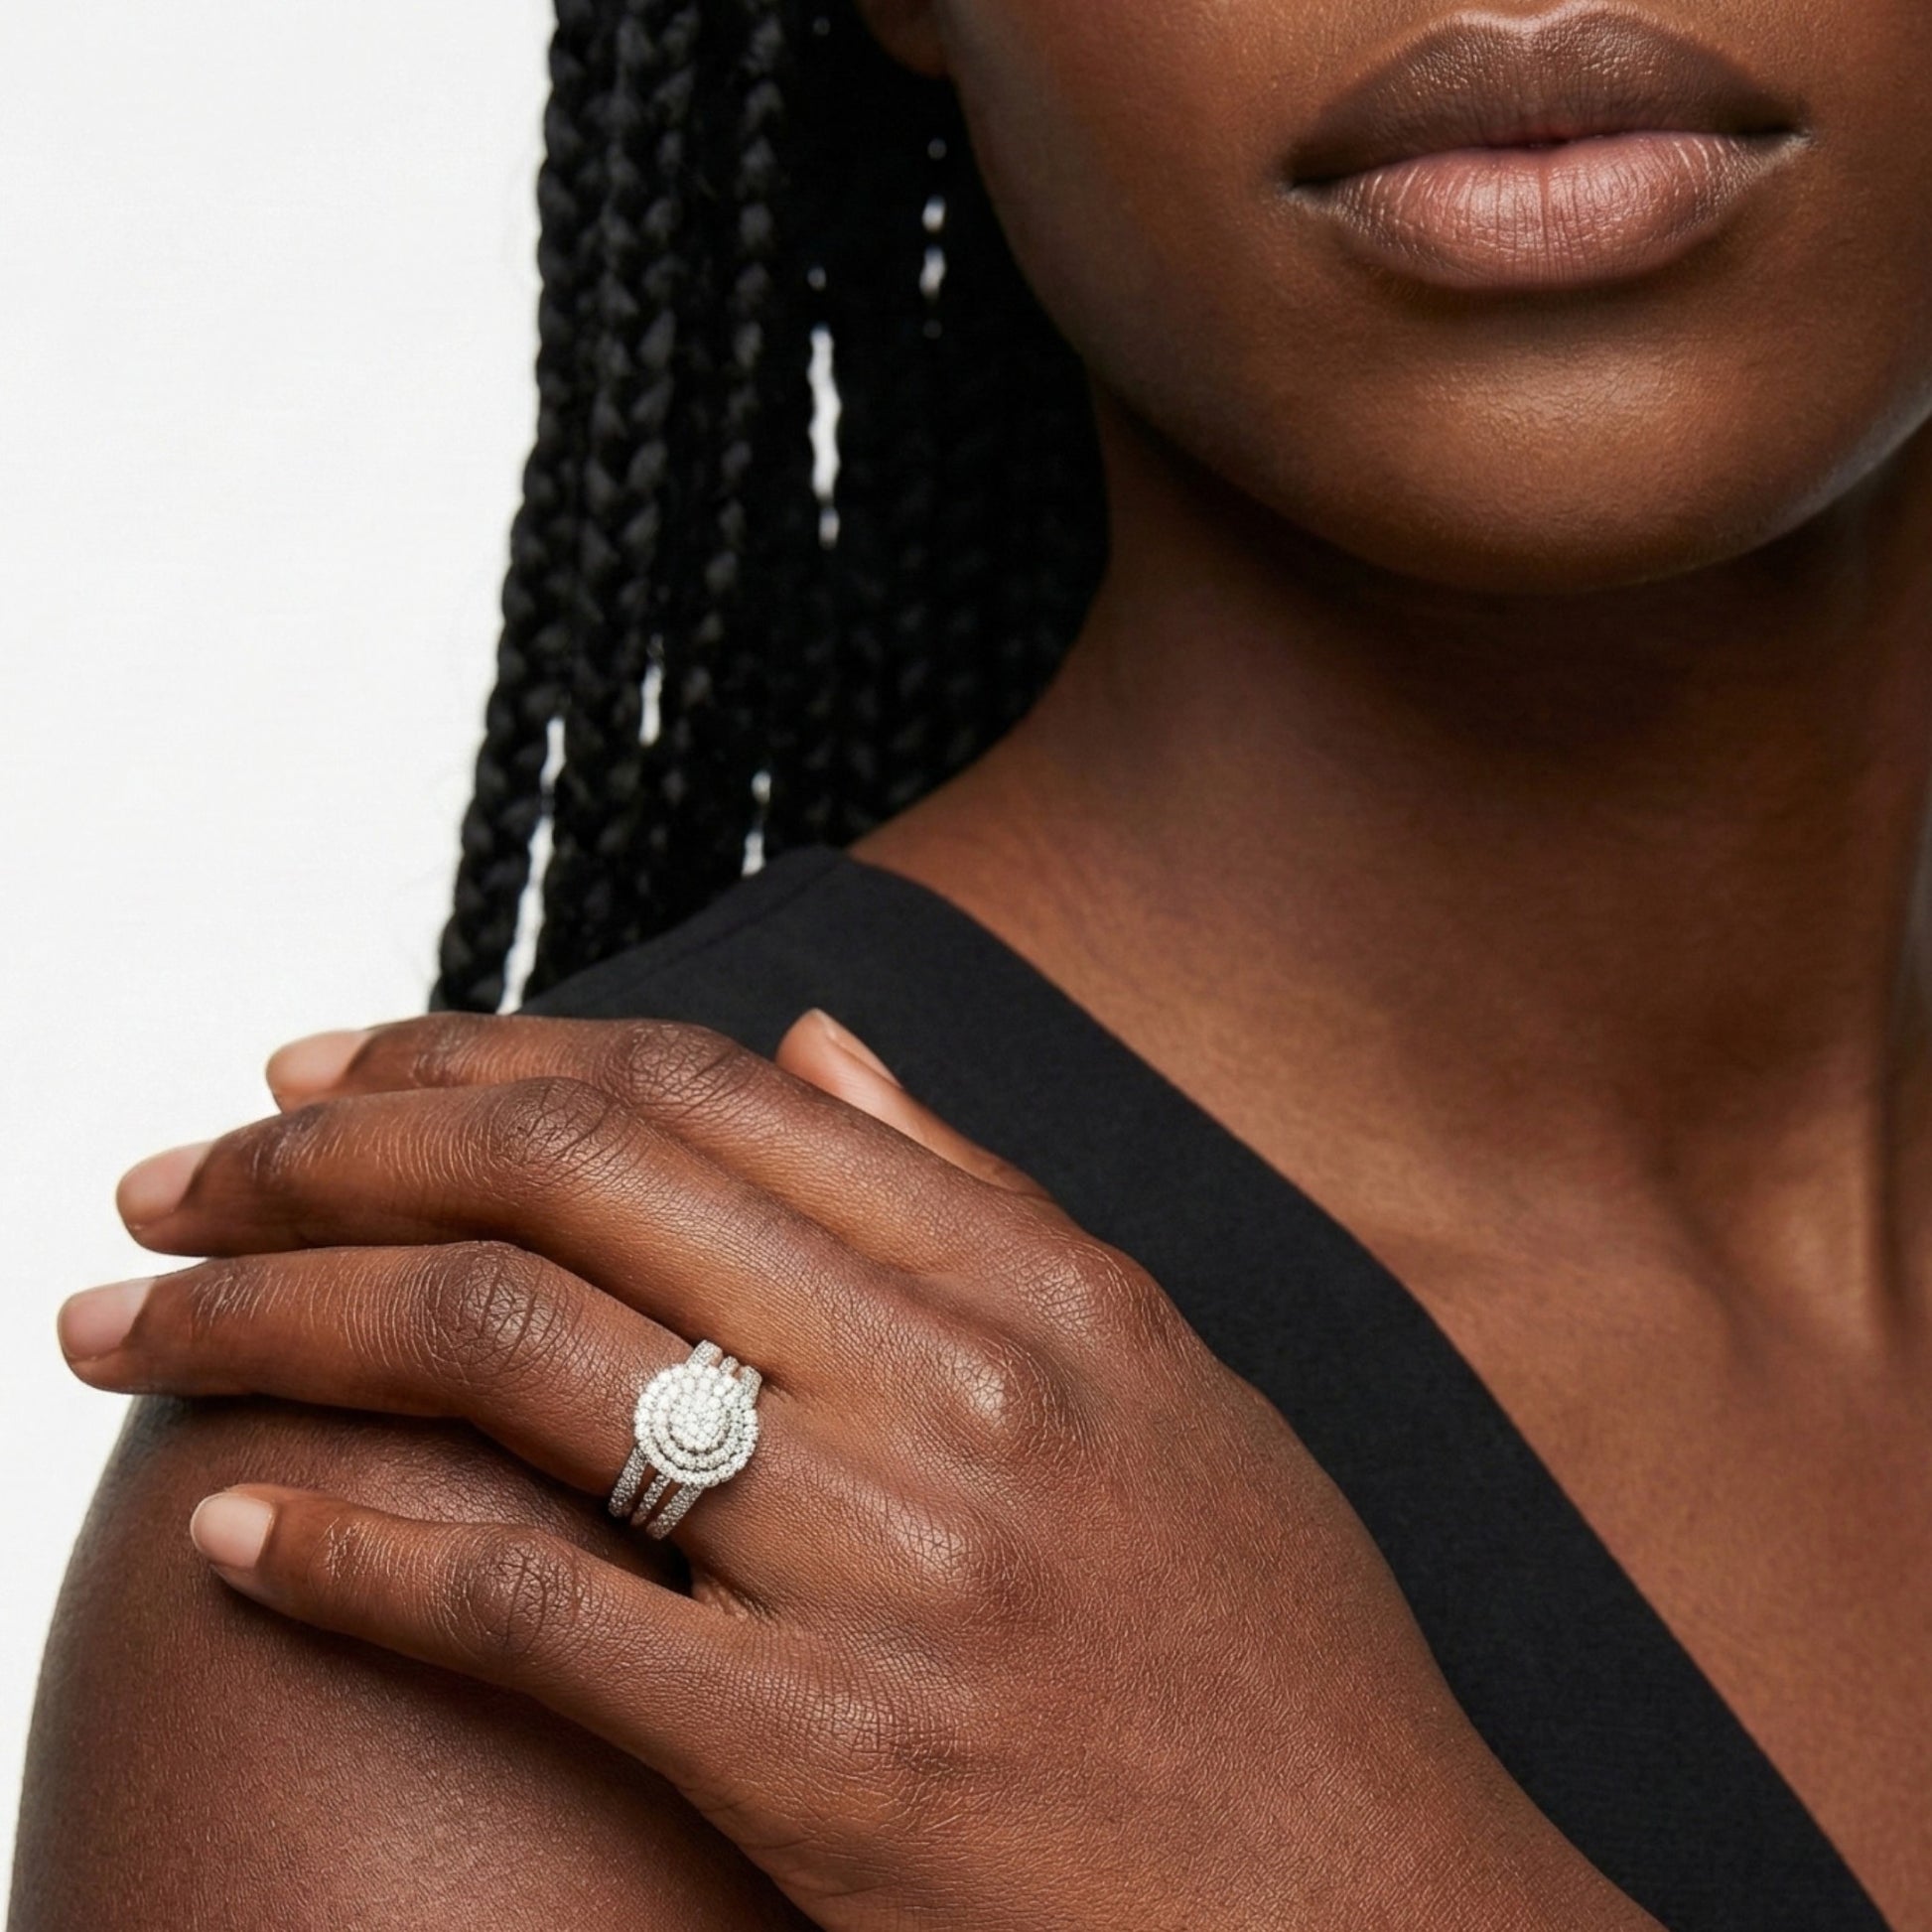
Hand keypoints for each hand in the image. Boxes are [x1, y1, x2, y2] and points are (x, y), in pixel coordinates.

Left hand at [60, 1012, 1648, 1931]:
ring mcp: (889, 1563)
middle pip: (575, 1182)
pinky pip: (528, 1610)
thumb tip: (814, 1044)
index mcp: (1038, 1282)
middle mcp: (954, 1384)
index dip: (480, 1059)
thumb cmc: (1273, 1661)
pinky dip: (354, 1552)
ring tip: (134, 1322)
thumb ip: (978, 1197)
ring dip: (284, 1319)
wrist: (1389, 1926)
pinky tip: (236, 1528)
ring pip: (517, 1355)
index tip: (332, 1071)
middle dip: (334, 1156)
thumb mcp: (1162, 1379)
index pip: (697, 1092)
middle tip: (179, 1176)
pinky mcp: (825, 1758)